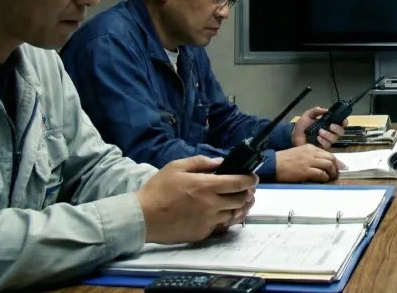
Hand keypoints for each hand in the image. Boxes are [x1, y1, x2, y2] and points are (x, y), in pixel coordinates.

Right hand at [136, 156, 257, 243]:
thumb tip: (220, 162)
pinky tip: (223, 213)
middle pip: (241, 200)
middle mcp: (211, 204)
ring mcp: (208, 220)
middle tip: (246, 190)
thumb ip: (200, 163)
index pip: (239, 183)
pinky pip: (221, 225)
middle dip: (247, 193)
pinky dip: (226, 219)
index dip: (250, 180)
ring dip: (240, 207)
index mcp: (206, 186)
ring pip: (234, 214)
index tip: (253, 178)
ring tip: (239, 202)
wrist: (142, 218)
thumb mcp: (176, 167)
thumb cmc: (158, 189)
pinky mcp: (203, 233)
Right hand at [275, 144, 345, 182]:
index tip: (340, 167)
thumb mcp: (299, 153)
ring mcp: (309, 161)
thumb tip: (321, 165)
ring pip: (328, 165)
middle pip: (331, 158)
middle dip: (337, 167)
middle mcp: (312, 153)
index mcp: (310, 147)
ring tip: (331, 178)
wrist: (273, 163)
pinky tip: (323, 180)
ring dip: (332, 173)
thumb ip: (310, 156)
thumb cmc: (284, 160)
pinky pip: (321, 174)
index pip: (328, 153)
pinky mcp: (306, 171)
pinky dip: (325, 177)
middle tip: (337, 174)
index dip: (336, 161)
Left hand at [292, 106, 346, 148]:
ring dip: (328, 135)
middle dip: (337, 128)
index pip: (341, 123)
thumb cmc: (302, 126)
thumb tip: (325, 110)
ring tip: (320, 132)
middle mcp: (330, 132)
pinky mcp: (323, 147)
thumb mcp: (308, 115)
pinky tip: (318, 138)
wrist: (294, 136)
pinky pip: (327, 145)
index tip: (342, 121)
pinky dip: (323, 141)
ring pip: (334, 139)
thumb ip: (315, 111)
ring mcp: (327, 140)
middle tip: (330, 126)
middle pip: (341, 132)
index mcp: (328, 123)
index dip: (344, 122)